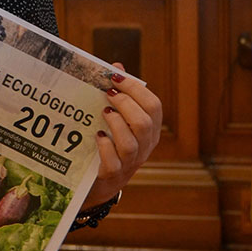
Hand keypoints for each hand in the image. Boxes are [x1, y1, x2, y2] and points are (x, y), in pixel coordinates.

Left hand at [84, 63, 161, 207]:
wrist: (99, 183)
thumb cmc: (110, 145)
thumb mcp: (119, 121)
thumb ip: (121, 95)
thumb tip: (117, 66)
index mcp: (150, 130)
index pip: (154, 106)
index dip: (135, 89)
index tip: (115, 76)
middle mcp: (145, 147)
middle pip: (144, 122)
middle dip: (125, 103)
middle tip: (107, 92)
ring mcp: (131, 162)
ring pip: (132, 142)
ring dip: (116, 122)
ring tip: (104, 112)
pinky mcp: (113, 175)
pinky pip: (113, 161)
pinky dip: (105, 146)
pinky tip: (97, 135)